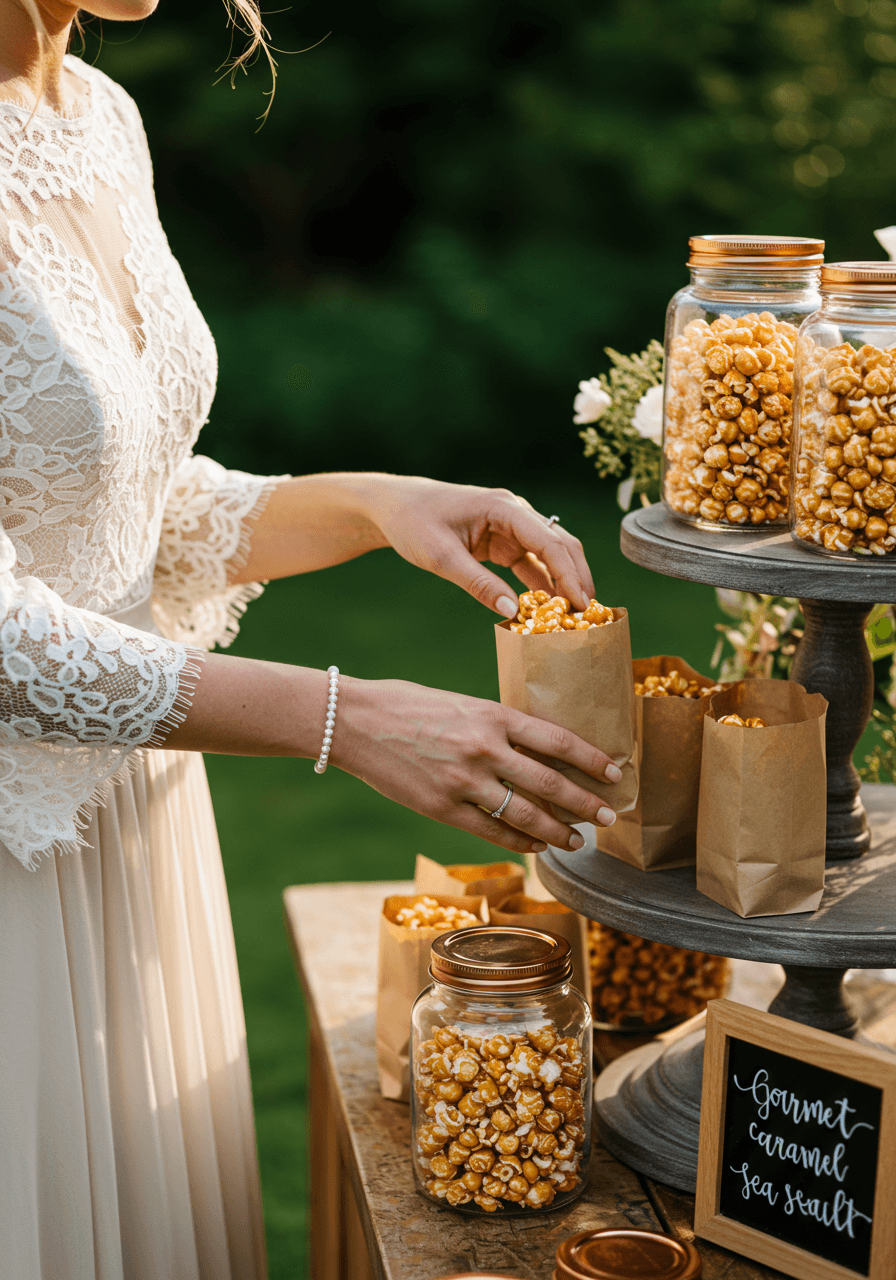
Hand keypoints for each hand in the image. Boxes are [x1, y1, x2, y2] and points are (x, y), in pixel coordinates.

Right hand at [334, 676, 618, 853]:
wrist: (353, 721)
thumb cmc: (406, 705)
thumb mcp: (461, 703)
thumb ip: (496, 725)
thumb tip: (535, 747)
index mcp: (492, 715)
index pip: (557, 739)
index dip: (591, 758)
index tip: (614, 771)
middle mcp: (484, 749)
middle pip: (549, 783)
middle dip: (585, 803)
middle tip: (608, 815)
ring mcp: (463, 782)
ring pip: (525, 815)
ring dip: (556, 831)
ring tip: (576, 841)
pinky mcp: (441, 808)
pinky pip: (491, 832)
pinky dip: (518, 841)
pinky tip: (535, 847)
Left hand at [362, 476, 594, 615]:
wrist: (392, 507)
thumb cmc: (413, 522)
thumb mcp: (441, 557)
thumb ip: (479, 585)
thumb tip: (514, 613)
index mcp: (504, 508)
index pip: (550, 542)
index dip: (570, 574)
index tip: (582, 604)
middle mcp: (515, 514)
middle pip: (560, 546)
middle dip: (577, 578)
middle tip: (589, 614)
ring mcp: (510, 528)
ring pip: (549, 557)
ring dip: (561, 584)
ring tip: (573, 617)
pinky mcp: (502, 542)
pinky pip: (530, 564)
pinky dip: (540, 585)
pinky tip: (547, 609)